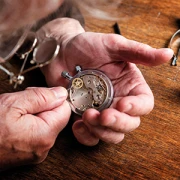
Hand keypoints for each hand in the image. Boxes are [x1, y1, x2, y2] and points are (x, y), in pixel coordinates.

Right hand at [0, 87, 70, 170]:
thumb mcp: (14, 104)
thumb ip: (42, 97)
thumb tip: (61, 93)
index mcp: (44, 134)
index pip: (65, 109)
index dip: (55, 98)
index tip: (42, 94)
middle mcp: (44, 146)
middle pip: (56, 116)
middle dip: (43, 105)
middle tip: (24, 102)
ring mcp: (37, 151)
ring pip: (47, 122)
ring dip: (35, 112)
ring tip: (16, 112)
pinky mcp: (29, 152)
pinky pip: (38, 131)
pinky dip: (31, 122)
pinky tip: (16, 120)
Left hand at [38, 18, 172, 145]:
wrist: (62, 51)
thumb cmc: (88, 45)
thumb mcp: (113, 45)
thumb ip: (139, 52)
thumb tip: (167, 54)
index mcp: (129, 85)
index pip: (144, 103)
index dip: (137, 108)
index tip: (122, 104)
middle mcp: (118, 100)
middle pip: (129, 123)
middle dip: (117, 123)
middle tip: (103, 115)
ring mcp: (101, 111)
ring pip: (111, 133)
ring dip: (101, 131)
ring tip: (87, 117)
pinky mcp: (85, 117)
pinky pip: (90, 135)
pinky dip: (86, 135)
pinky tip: (78, 125)